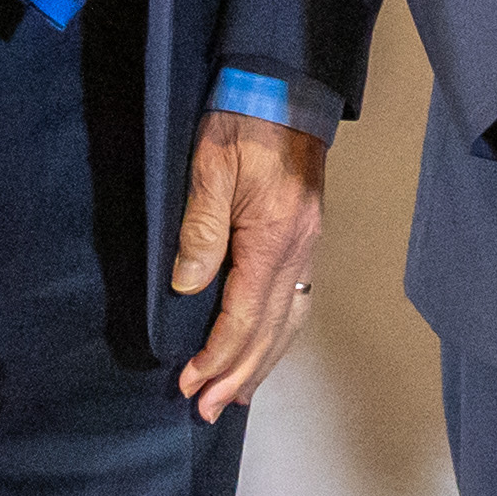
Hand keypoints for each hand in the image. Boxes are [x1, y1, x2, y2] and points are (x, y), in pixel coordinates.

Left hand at [172, 110, 327, 423]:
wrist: (283, 85)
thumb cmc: (241, 121)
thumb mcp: (209, 168)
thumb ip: (201, 230)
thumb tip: (188, 288)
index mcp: (276, 237)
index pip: (245, 314)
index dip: (217, 354)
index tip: (190, 382)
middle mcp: (301, 249)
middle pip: (272, 329)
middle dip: (240, 373)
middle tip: (209, 410)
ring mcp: (308, 245)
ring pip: (290, 320)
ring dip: (262, 362)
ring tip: (236, 395)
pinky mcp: (306, 237)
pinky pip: (296, 301)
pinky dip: (279, 334)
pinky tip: (265, 347)